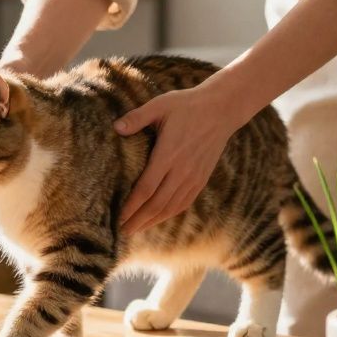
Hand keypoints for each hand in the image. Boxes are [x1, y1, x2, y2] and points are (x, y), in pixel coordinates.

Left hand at [114, 85, 243, 234]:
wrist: (222, 110)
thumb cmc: (187, 105)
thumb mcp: (160, 105)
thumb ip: (137, 117)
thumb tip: (115, 127)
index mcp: (169, 154)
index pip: (146, 188)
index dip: (132, 206)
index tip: (118, 217)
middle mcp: (182, 170)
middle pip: (157, 204)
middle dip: (138, 220)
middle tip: (121, 232)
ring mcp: (194, 176)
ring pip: (171, 207)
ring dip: (152, 221)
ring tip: (136, 229)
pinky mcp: (201, 179)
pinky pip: (184, 203)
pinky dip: (169, 214)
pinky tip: (158, 219)